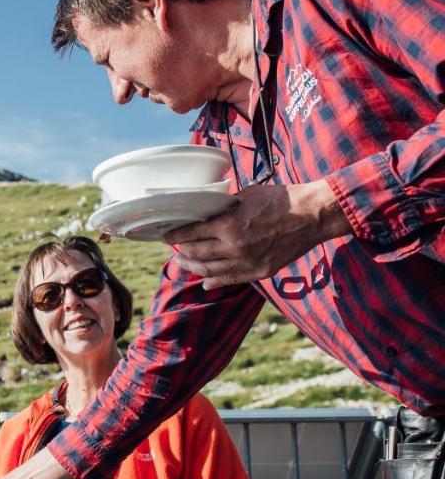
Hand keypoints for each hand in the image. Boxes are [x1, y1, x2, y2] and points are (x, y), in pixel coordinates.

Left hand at [163, 181, 350, 289]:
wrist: (313, 215)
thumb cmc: (281, 200)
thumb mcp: (246, 196)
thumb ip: (224, 207)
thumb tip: (204, 212)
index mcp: (229, 225)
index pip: (190, 233)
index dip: (175, 235)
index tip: (166, 235)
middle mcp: (234, 247)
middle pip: (196, 254)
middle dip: (181, 252)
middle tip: (175, 250)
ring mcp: (247, 262)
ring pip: (209, 271)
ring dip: (193, 268)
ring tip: (184, 263)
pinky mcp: (259, 272)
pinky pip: (231, 280)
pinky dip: (214, 282)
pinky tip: (205, 282)